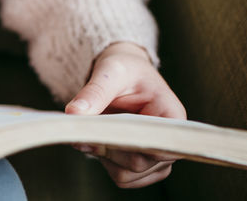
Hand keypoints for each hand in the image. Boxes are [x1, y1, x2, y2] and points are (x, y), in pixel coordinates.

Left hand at [65, 42, 185, 188]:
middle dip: (106, 148)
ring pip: (128, 176)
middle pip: (138, 163)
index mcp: (173, 118)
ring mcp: (157, 159)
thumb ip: (94, 92)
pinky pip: (122, 178)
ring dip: (103, 157)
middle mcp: (169, 142)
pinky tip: (98, 142)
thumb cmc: (124, 69)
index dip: (125, 143)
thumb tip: (73, 114)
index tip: (98, 132)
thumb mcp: (110, 72)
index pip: (156, 146)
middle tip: (81, 130)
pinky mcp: (142, 165)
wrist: (123, 73)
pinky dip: (104, 162)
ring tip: (93, 131)